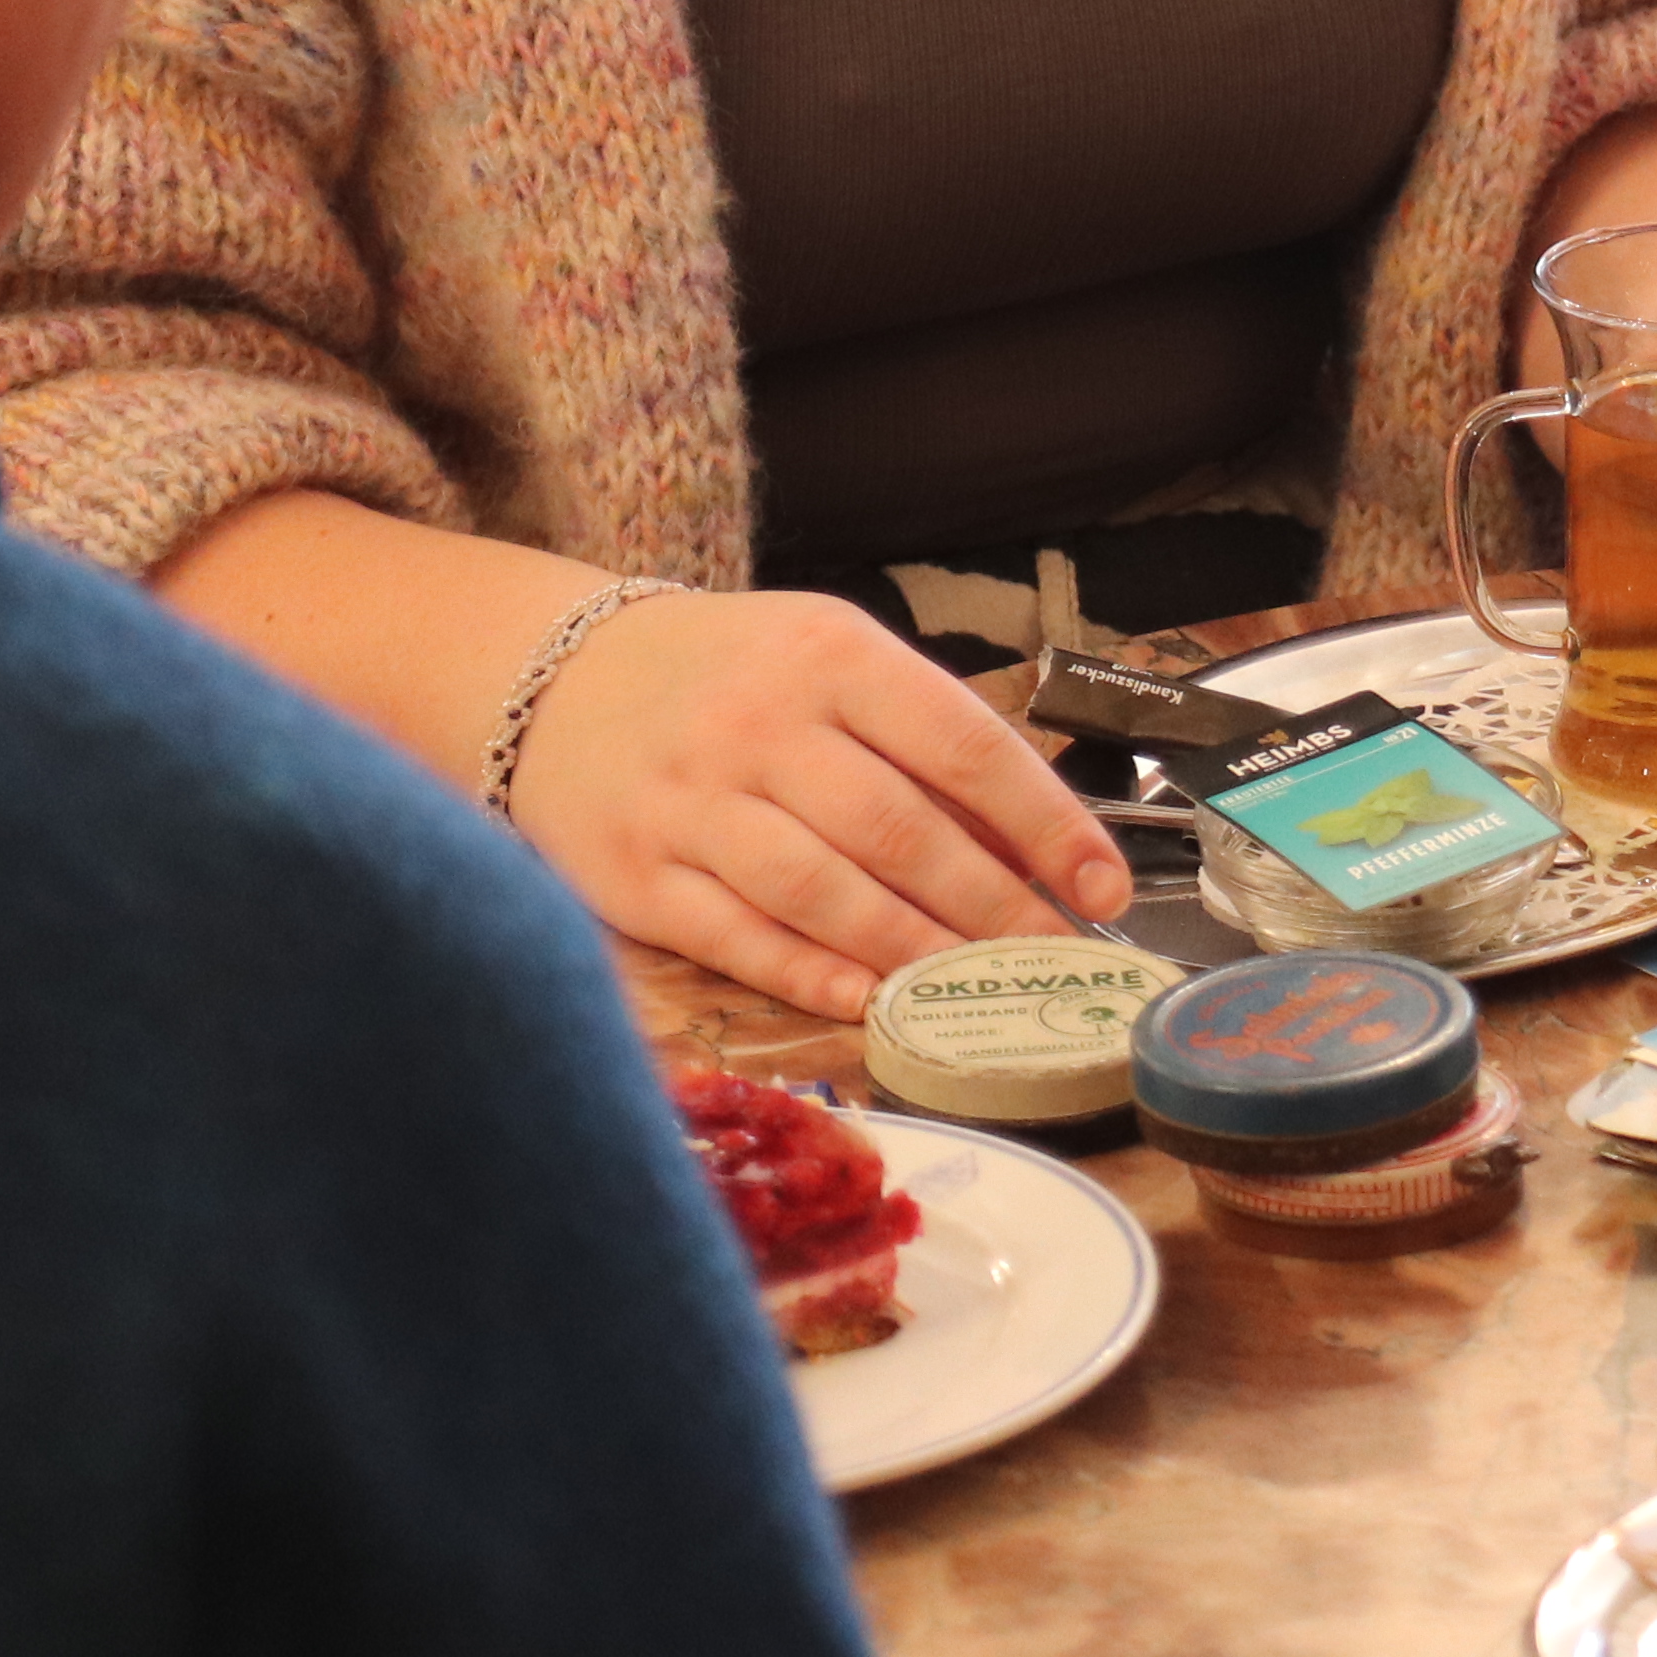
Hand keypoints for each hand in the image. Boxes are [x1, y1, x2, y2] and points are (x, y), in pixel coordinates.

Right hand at [499, 589, 1132, 1017]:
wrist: (552, 674)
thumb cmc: (733, 676)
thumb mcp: (833, 663)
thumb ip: (926, 742)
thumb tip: (1037, 846)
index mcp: (829, 657)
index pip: (963, 746)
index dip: (1045, 825)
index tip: (1103, 886)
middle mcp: (757, 726)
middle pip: (900, 831)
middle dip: (994, 905)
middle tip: (1055, 954)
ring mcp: (690, 803)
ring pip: (822, 892)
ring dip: (915, 949)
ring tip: (979, 984)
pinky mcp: (632, 874)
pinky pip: (737, 937)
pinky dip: (810, 974)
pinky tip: (871, 999)